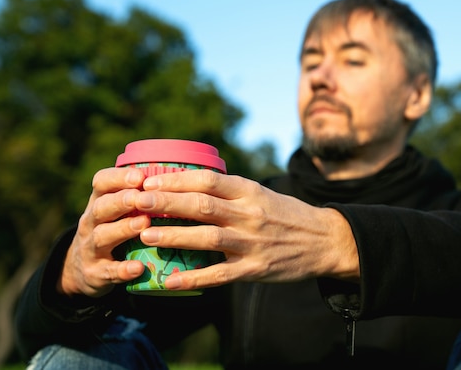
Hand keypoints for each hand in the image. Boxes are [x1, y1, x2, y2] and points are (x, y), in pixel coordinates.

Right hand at [57, 167, 149, 296]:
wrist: (81, 270)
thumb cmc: (112, 231)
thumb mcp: (117, 211)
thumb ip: (138, 196)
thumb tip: (177, 176)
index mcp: (99, 202)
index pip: (101, 183)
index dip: (118, 178)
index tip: (139, 177)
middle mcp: (91, 222)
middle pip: (101, 207)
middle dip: (120, 201)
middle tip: (140, 197)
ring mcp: (90, 248)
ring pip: (102, 236)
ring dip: (123, 229)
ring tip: (144, 224)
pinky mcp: (95, 274)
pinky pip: (108, 272)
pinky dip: (123, 270)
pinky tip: (139, 268)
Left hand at [134, 169, 359, 291]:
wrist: (325, 240)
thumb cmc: (288, 214)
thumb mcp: (262, 193)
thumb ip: (231, 191)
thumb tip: (191, 182)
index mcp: (250, 191)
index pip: (208, 180)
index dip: (176, 179)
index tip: (149, 180)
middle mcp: (250, 214)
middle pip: (202, 205)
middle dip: (165, 202)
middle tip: (136, 201)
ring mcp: (252, 243)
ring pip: (207, 237)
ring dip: (173, 236)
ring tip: (145, 234)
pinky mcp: (255, 269)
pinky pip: (220, 274)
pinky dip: (194, 278)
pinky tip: (171, 281)